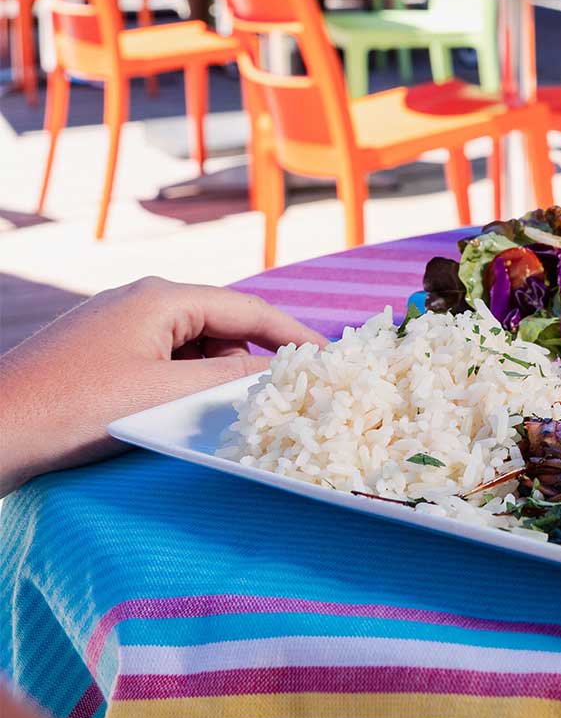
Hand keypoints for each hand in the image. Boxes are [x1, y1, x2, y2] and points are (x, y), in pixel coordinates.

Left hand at [0, 277, 325, 494]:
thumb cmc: (73, 410)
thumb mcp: (163, 396)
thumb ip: (227, 381)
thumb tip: (273, 373)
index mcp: (161, 298)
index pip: (248, 310)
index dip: (293, 333)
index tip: (330, 355)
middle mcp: (140, 301)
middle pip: (220, 327)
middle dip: (245, 364)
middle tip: (270, 404)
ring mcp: (115, 326)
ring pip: (189, 348)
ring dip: (207, 380)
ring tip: (213, 419)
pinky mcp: (97, 353)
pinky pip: (159, 361)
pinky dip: (177, 386)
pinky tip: (174, 417)